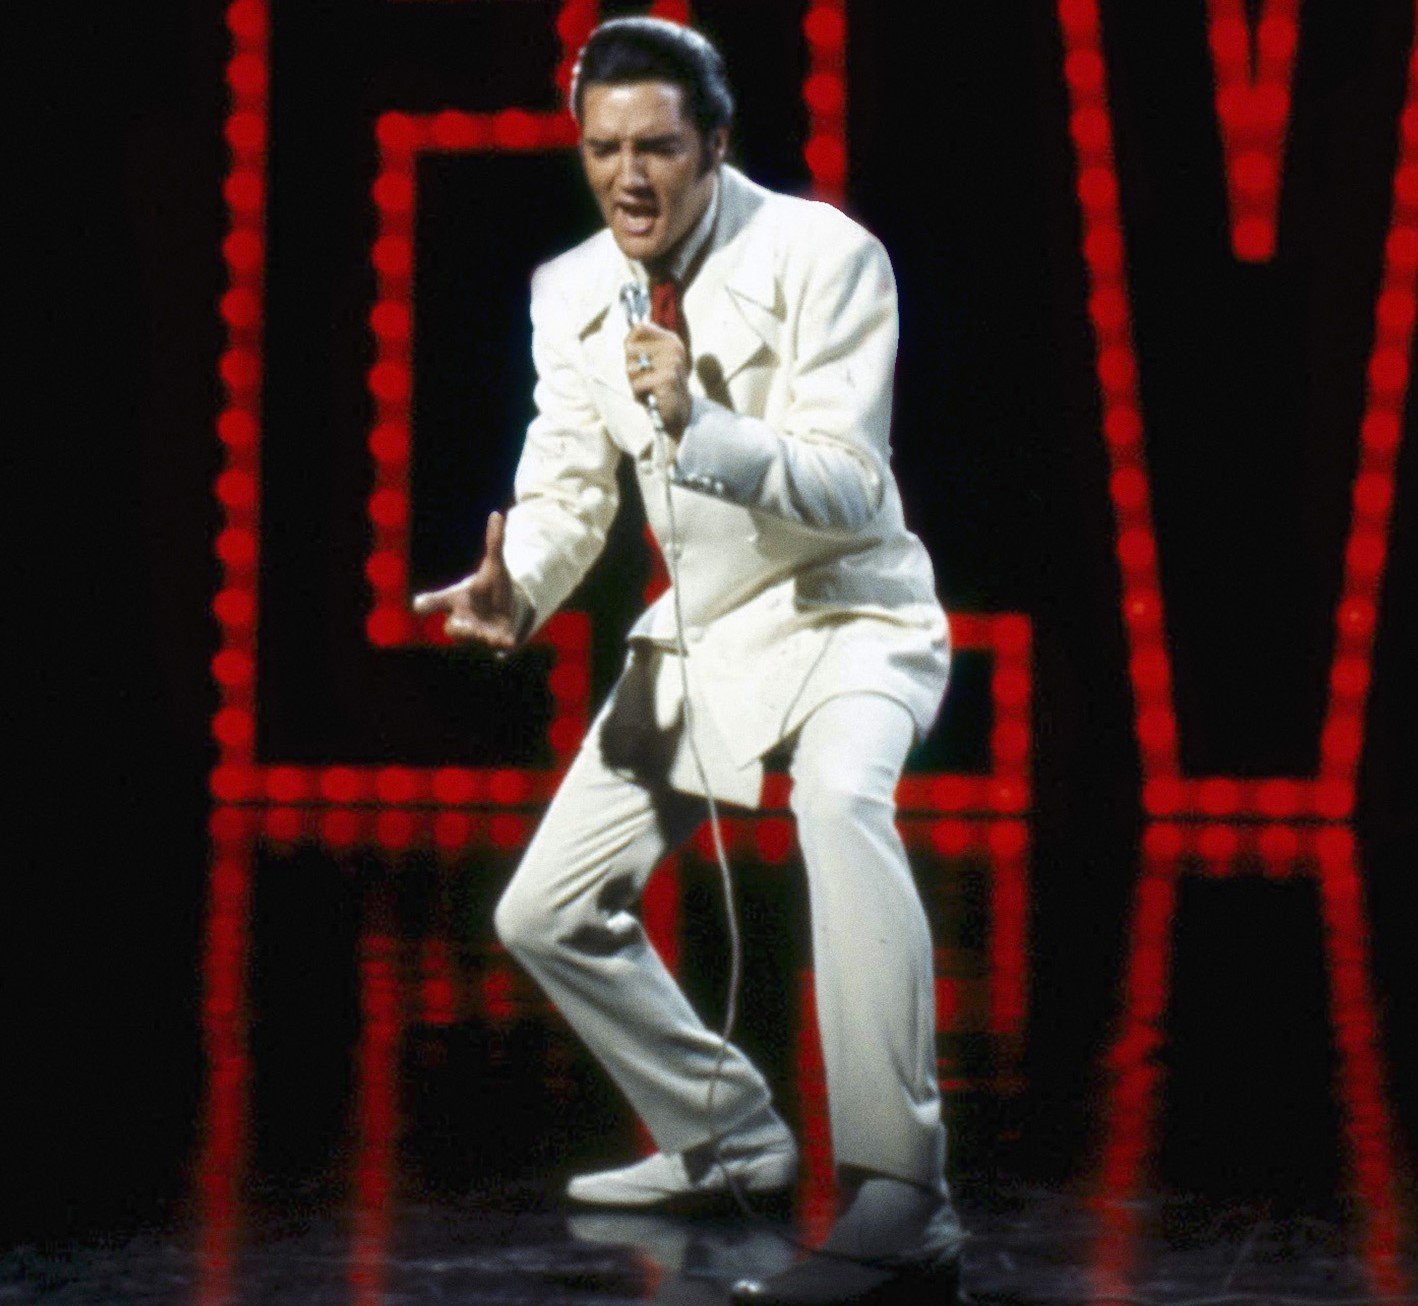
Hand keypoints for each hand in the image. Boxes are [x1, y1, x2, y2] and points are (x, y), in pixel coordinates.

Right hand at [411, 511, 523, 651]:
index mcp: (458, 598)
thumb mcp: (495, 564)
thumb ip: (495, 542)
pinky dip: (501, 645)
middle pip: (453, 627)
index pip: (437, 601)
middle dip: (458, 628)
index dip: (428, 603)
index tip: (418, 605)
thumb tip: (498, 515)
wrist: (507, 606)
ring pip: (473, 639)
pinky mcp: (496, 640)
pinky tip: (509, 642)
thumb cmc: (491, 586)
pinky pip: (496, 646)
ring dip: (481, 638)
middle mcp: (464, 618)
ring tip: (493, 637)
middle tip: (462, 626)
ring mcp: (479, 632)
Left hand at [625, 322, 690, 437]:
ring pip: (632, 367)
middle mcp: (673, 346)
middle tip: (643, 378)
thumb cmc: (657, 385)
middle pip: (631, 348)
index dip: (629, 344)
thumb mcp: (644, 362)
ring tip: (647, 387)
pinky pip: (638, 383)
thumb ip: (635, 347)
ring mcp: (672, 361)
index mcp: (670, 339)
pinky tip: (651, 395)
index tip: (635, 359)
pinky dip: (639, 392)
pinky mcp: (668, 377)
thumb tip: (628, 343)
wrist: (677, 411)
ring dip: (635, 381)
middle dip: (630, 366)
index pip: (639, 328)